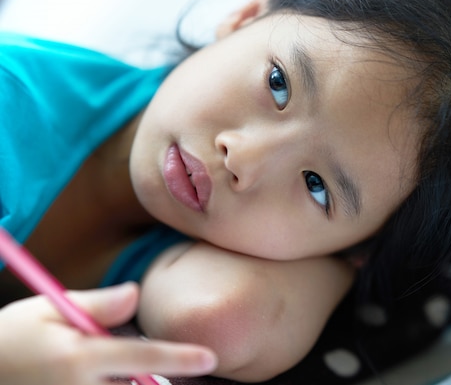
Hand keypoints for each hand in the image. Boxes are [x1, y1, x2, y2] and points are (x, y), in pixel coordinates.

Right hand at [0, 282, 216, 384]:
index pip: (142, 357)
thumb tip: (136, 294)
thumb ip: (98, 305)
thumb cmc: (12, 338)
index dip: (179, 357)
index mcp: (79, 357)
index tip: (210, 358)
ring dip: (135, 384)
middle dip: (159, 379)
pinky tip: (114, 378)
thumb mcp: (48, 309)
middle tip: (173, 365)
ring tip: (117, 370)